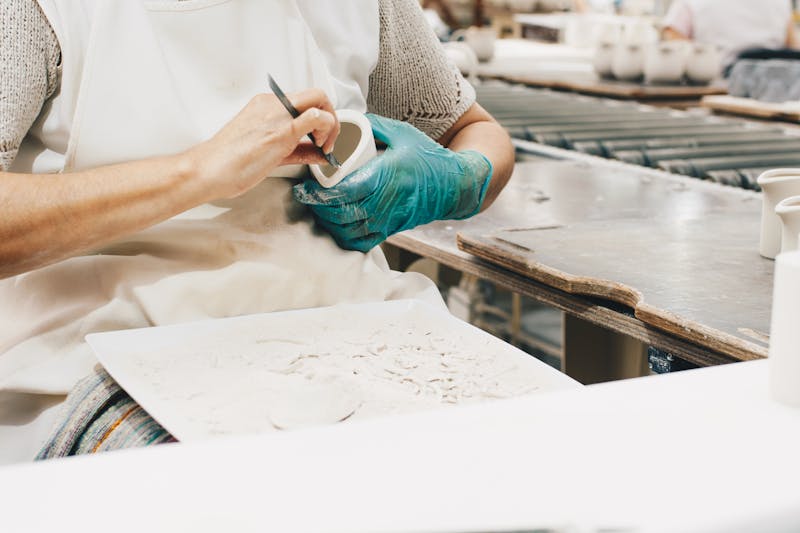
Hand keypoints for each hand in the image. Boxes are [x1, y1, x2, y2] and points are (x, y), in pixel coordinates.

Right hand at [184, 88, 339, 199]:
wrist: (209, 169)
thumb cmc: (229, 162)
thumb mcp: (270, 153)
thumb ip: (298, 152)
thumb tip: (319, 155)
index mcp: (267, 105)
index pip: (304, 100)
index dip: (321, 117)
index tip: (321, 138)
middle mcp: (273, 104)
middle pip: (316, 94)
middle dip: (331, 115)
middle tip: (328, 140)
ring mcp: (277, 115)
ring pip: (319, 99)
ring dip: (331, 123)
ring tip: (324, 146)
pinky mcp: (281, 131)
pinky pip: (314, 117)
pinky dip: (327, 129)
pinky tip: (321, 148)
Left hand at [292, 114, 491, 251]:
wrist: (454, 185)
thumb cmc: (428, 157)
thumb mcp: (402, 133)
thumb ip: (373, 125)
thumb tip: (343, 121)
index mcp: (387, 175)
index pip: (345, 191)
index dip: (319, 194)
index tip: (305, 188)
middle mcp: (387, 201)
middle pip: (342, 213)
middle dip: (318, 207)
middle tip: (306, 196)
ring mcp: (389, 219)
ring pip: (348, 230)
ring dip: (328, 221)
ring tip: (318, 208)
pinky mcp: (391, 230)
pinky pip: (361, 242)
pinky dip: (344, 236)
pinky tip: (335, 224)